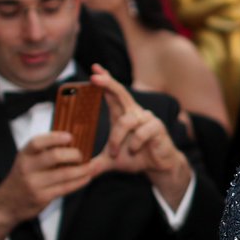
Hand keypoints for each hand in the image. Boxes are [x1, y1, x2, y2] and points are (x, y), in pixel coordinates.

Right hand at [0, 132, 96, 239]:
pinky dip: (79, 182)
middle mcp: (27, 168)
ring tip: (91, 166)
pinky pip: (66, 188)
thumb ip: (44, 151)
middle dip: (74, 154)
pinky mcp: (42, 197)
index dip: (55, 138)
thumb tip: (72, 141)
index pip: (38, 142)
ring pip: (64, 174)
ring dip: (82, 169)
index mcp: (24, 155)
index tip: (70, 136)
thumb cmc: (22, 177)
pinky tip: (86, 177)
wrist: (7, 203)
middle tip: (82, 155)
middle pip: (54, 156)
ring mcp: (34, 184)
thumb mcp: (27, 161)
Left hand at [89, 64, 191, 208]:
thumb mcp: (112, 161)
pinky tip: (134, 151)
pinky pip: (143, 131)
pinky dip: (135, 143)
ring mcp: (147, 119)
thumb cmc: (135, 157)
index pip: (112, 93)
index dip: (105, 79)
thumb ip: (97, 164)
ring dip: (117, 138)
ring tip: (115, 152)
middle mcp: (134, 113)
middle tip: (95, 77)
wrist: (158, 166)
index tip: (95, 68)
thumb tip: (81, 172)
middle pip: (121, 92)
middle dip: (108, 83)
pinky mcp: (157, 128)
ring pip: (127, 120)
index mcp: (123, 114)